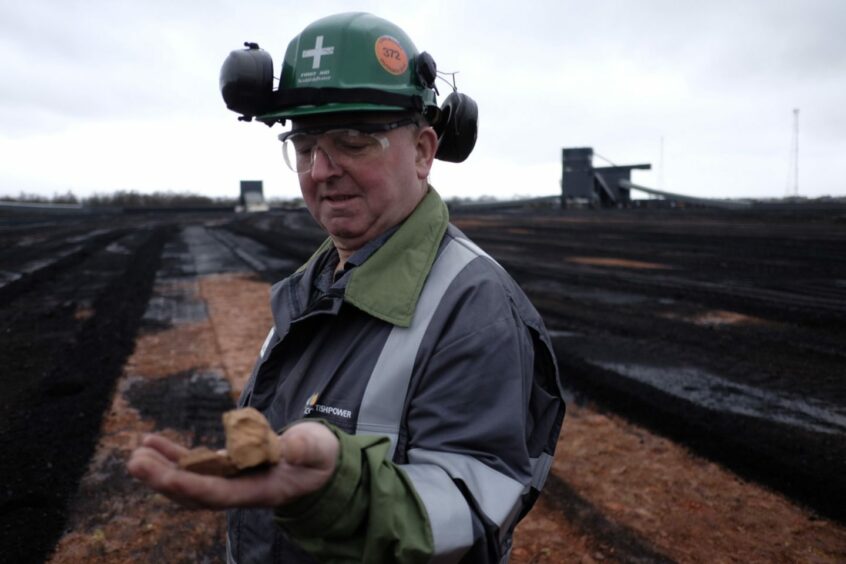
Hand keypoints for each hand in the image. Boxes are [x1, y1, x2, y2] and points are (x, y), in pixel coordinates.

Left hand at [127, 421, 338, 509]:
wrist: (320, 465)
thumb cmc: (321, 458)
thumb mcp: (319, 451)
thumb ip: (306, 449)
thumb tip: (289, 448)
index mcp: (260, 491)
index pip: (218, 493)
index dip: (190, 484)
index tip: (165, 475)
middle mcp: (239, 491)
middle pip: (194, 492)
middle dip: (164, 479)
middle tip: (136, 462)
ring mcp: (230, 480)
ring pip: (188, 480)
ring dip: (161, 469)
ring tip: (137, 452)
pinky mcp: (226, 467)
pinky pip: (193, 465)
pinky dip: (172, 455)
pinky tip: (151, 441)